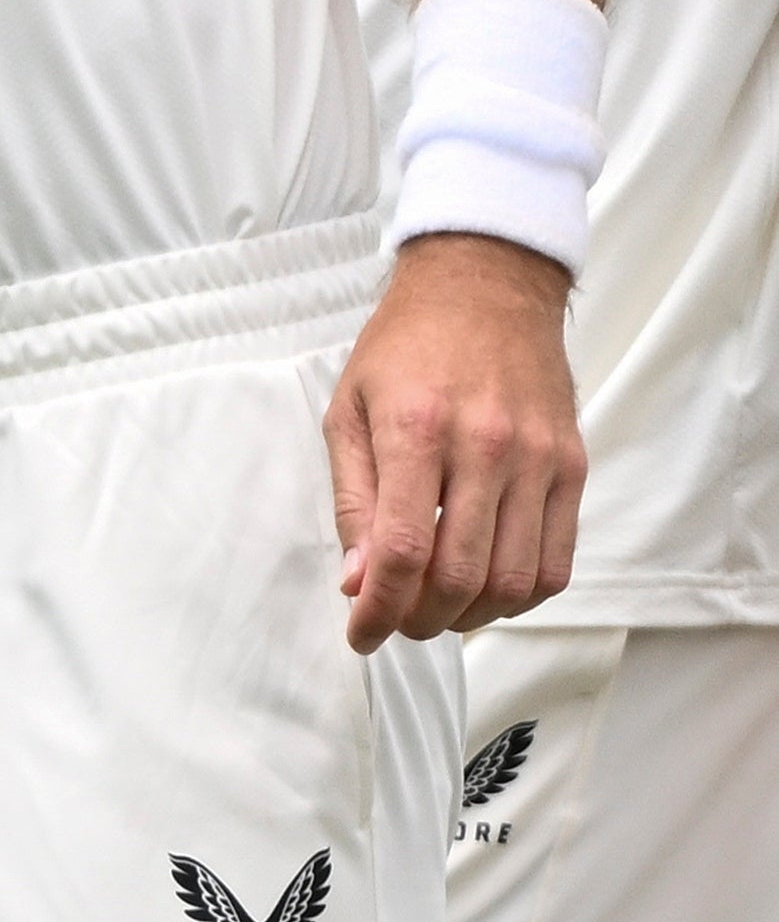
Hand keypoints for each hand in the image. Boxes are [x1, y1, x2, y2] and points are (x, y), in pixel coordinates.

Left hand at [323, 231, 584, 651]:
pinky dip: (520, 595)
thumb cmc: (405, 347)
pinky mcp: (572, 467)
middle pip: (460, 576)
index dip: (380, 610)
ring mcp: (537, 459)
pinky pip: (557, 562)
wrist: (484, 286)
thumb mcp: (349, 410)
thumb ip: (353, 499)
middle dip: (420, 621)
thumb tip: (359, 582)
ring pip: (514, 581)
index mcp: (417, 428)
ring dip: (470, 616)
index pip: (403, 550)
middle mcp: (484, 446)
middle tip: (397, 622)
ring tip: (438, 609)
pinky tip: (486, 588)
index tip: (362, 635)